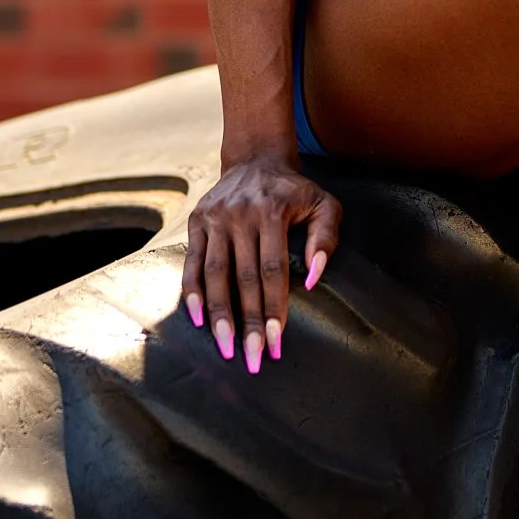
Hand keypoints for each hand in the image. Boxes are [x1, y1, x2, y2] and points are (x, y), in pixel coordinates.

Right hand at [181, 155, 341, 373]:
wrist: (256, 159)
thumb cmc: (295, 191)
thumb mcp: (323, 204)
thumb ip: (325, 238)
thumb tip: (314, 279)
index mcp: (273, 210)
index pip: (274, 269)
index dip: (274, 307)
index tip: (276, 341)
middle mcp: (241, 214)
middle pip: (244, 278)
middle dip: (248, 322)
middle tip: (252, 359)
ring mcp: (216, 218)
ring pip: (215, 274)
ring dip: (219, 315)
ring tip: (226, 348)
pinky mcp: (198, 221)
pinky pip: (192, 263)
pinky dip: (192, 292)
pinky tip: (197, 319)